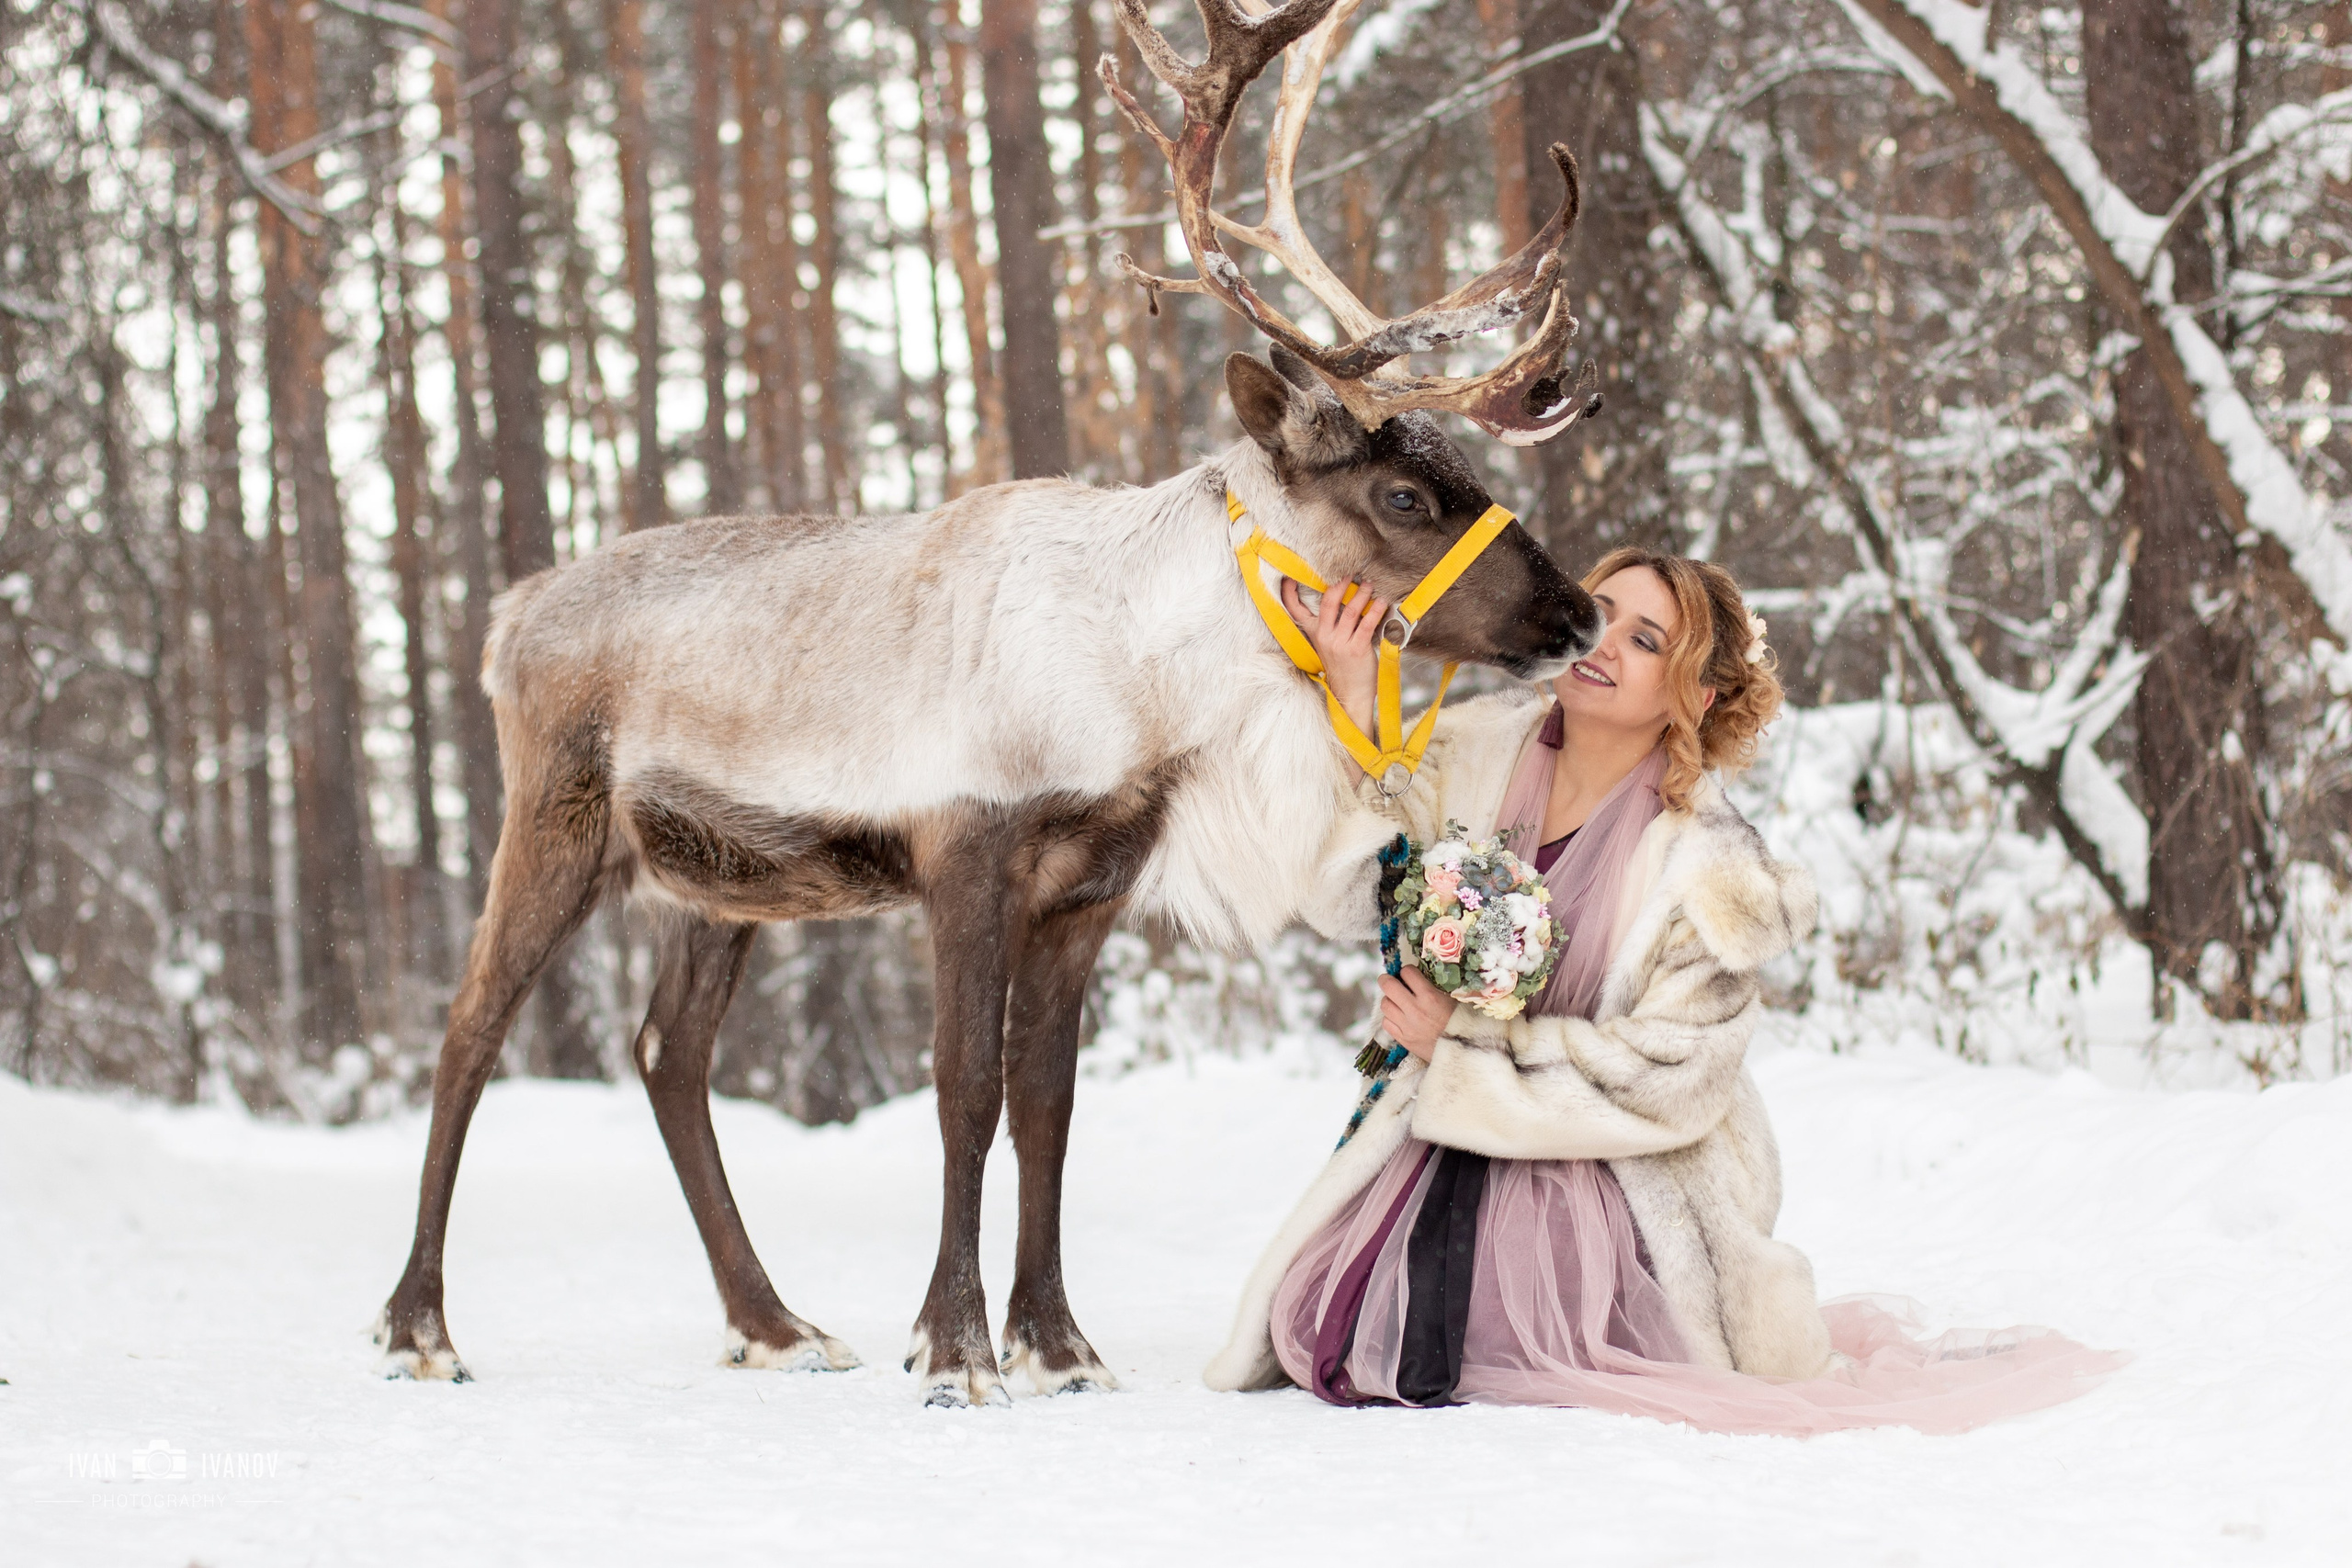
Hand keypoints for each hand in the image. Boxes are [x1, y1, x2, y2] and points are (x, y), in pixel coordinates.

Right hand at [1282, 575, 1384, 747]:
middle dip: (1340, 584)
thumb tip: (1342, 598)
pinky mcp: (1356, 650)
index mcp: (1314, 634)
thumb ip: (1330, 625)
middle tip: (1351, 572)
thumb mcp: (1328, 644)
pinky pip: (1366, 624)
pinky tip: (1382, 602)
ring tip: (1369, 585)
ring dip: (1362, 594)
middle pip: (1328, 602)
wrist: (1350, 694)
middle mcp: (1324, 637)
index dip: (1289, 592)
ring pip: (1350, 611)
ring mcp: (1339, 643)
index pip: (1296, 610)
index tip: (1289, 576)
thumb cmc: (1342, 667)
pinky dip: (1375, 610)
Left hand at [1378, 966, 1454, 1062]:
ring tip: (1396, 1001)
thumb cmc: (1460, 1023)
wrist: (1461, 1051)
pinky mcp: (1403, 1039)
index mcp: (1430, 997)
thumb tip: (1419, 975)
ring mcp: (1407, 1026)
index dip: (1406, 971)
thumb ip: (1435, 987)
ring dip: (1389, 1000)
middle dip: (1386, 980)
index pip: (1407, 973)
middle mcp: (1416, 1010)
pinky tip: (1398, 1017)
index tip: (1408, 974)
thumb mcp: (1453, 1000)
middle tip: (1388, 980)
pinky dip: (1390, 1018)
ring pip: (1385, 1004)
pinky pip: (1386, 1023)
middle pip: (1388, 986)